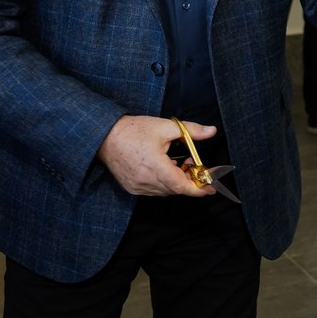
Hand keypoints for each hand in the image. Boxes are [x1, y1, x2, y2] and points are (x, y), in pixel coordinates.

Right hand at [97, 116, 214, 197]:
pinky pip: (154, 190)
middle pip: (175, 189)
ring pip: (165, 191)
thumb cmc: (134, 130)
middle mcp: (145, 181)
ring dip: (177, 182)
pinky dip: (164, 183)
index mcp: (154, 166)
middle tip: (199, 168)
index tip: (211, 188)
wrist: (105, 136)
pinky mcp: (131, 187)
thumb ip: (191, 131)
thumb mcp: (166, 126)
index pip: (181, 186)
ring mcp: (137, 186)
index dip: (198, 189)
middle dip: (191, 181)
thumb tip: (212, 131)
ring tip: (182, 164)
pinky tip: (166, 169)